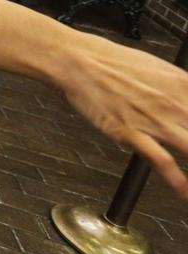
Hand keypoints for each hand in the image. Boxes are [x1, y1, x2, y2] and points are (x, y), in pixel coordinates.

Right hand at [58, 35, 187, 195]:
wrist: (75, 60)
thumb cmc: (109, 61)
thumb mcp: (156, 67)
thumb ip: (179, 87)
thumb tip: (185, 99)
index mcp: (183, 84)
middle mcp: (175, 102)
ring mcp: (155, 119)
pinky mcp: (131, 132)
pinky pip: (162, 162)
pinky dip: (178, 181)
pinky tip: (184, 192)